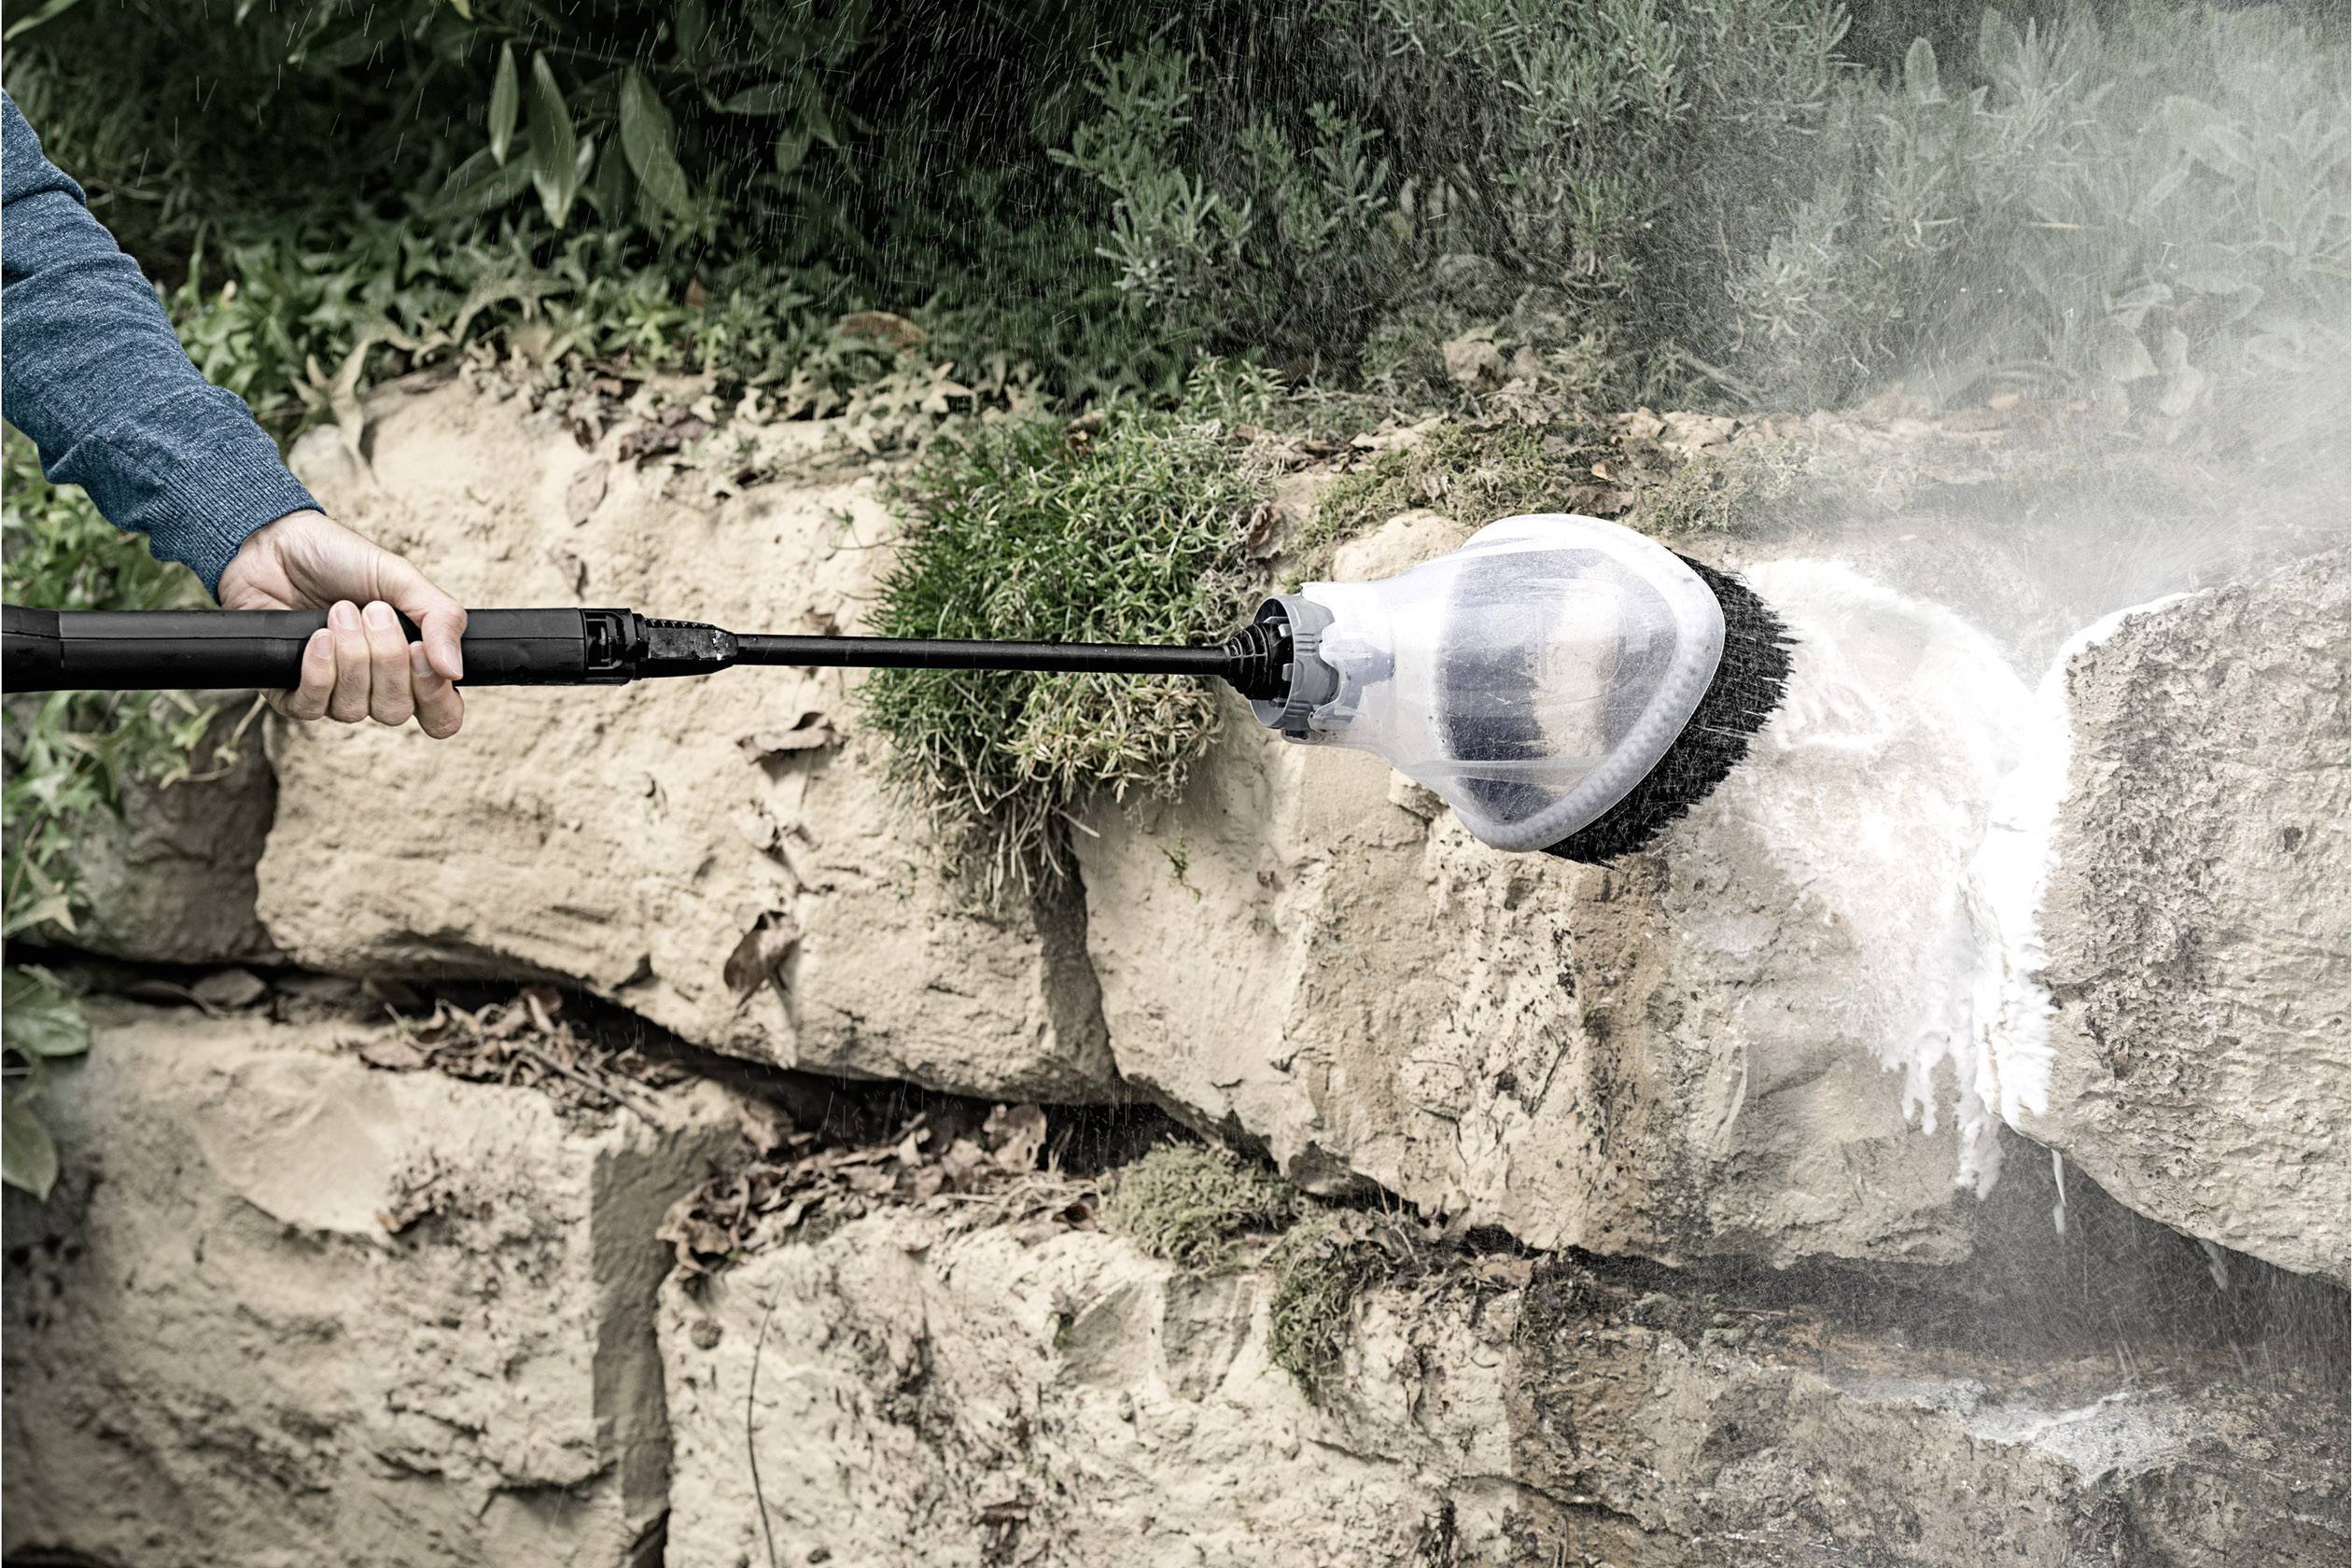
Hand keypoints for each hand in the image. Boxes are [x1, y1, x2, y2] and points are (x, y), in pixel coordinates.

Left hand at [216, 510, 467, 738]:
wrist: (275, 544)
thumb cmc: (339, 559)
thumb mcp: (401, 578)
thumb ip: (440, 619)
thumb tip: (454, 671)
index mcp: (410, 665)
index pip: (440, 715)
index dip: (436, 698)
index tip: (422, 653)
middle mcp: (374, 686)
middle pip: (395, 711)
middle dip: (386, 659)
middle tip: (373, 611)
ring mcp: (332, 692)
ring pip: (354, 709)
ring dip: (350, 656)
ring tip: (340, 612)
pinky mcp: (289, 691)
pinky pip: (313, 707)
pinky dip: (319, 670)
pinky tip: (318, 637)